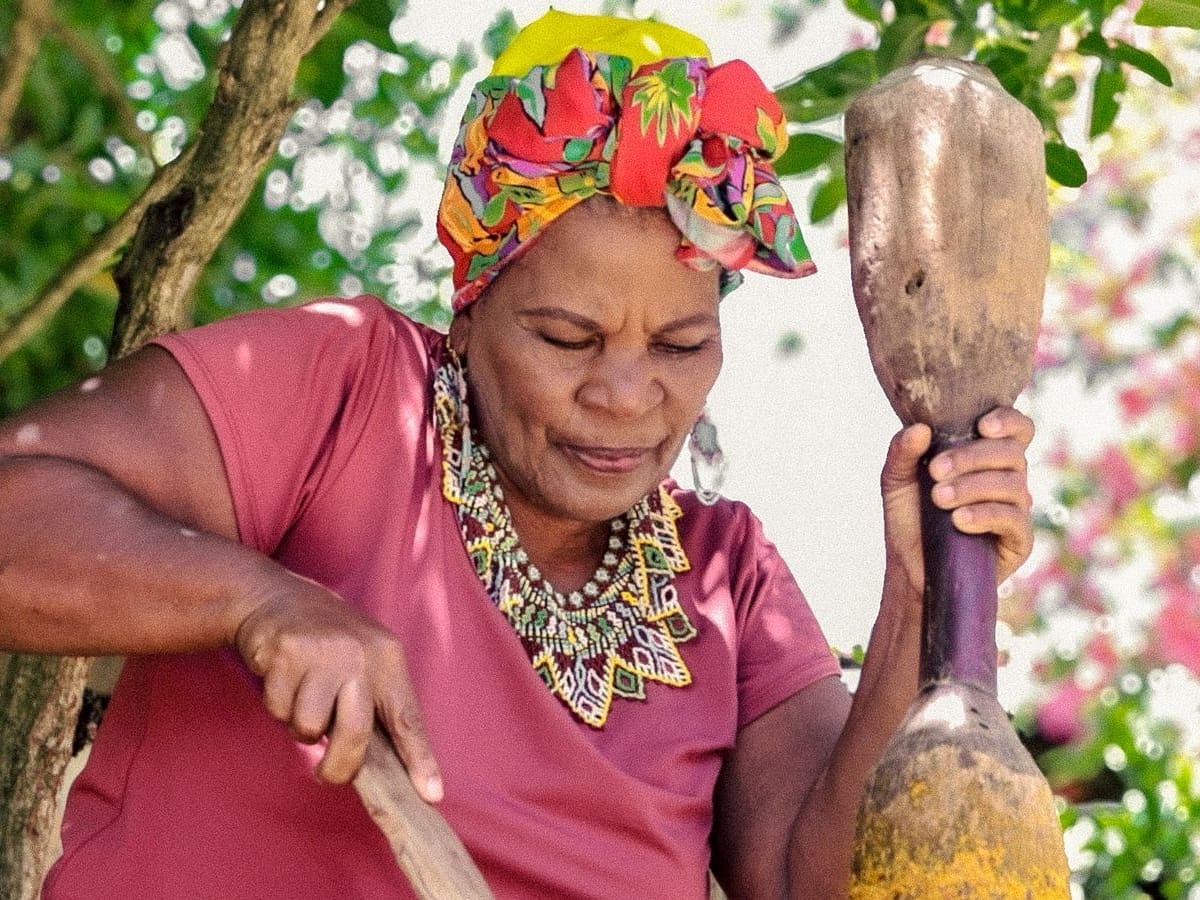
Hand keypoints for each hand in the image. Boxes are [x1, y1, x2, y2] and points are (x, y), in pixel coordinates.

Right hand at [233, 572, 441, 799]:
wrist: (276, 599)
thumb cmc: (327, 642)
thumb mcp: (366, 659)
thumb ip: (376, 704)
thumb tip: (390, 764)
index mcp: (387, 658)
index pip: (407, 717)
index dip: (420, 759)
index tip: (431, 793)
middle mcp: (359, 654)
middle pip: (355, 734)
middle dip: (339, 766)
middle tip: (328, 773)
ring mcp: (321, 653)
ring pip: (308, 727)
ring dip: (300, 722)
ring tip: (302, 693)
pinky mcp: (285, 654)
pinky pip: (278, 710)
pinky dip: (277, 704)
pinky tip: (282, 677)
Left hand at [880, 407, 1034, 598]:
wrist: (910, 568)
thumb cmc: (909, 518)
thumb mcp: (896, 481)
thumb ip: (902, 452)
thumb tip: (920, 428)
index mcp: (986, 457)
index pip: (1017, 429)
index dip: (1008, 420)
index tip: (983, 426)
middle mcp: (1008, 478)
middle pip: (1011, 452)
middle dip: (971, 457)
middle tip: (935, 471)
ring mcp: (1017, 509)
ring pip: (1012, 484)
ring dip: (972, 487)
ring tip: (939, 498)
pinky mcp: (1019, 540)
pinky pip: (1013, 519)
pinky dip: (984, 515)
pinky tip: (958, 520)